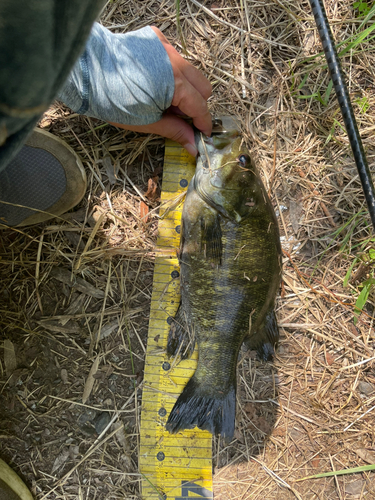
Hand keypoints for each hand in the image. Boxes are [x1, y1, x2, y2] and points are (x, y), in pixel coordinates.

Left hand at [109, 26, 211, 155]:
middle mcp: (174, 60)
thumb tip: (192, 145)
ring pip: (190, 72)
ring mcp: (165, 46)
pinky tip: (153, 82)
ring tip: (162, 100)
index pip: (200, 106)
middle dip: (195, 104)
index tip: (202, 134)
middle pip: (202, 87)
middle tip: (178, 117)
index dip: (203, 123)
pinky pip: (174, 57)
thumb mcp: (146, 122)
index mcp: (174, 83)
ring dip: (183, 89)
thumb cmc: (112, 100)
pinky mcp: (155, 38)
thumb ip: (174, 131)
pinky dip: (170, 72)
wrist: (86, 72)